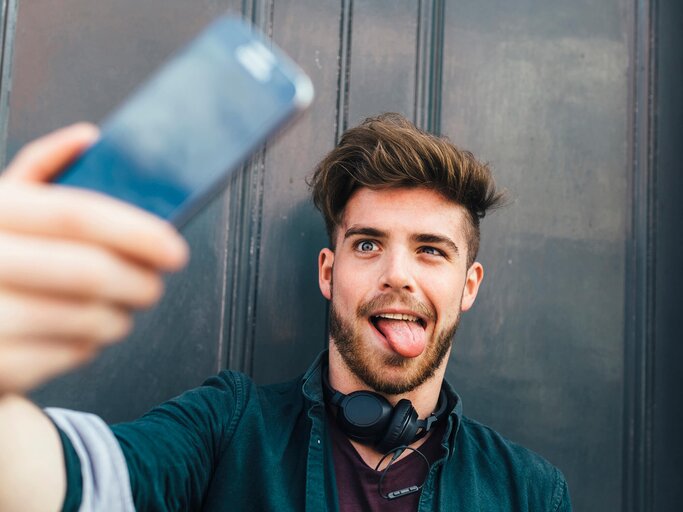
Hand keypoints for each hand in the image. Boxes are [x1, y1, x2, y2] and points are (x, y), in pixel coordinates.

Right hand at [0, 124, 188, 393]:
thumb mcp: (4, 205)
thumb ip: (42, 169)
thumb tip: (88, 137)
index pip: (76, 215)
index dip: (136, 231)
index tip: (174, 249)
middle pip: (90, 273)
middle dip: (140, 282)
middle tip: (151, 284)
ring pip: (89, 319)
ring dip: (119, 316)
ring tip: (113, 308)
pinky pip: (70, 355)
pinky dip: (89, 344)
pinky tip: (77, 330)